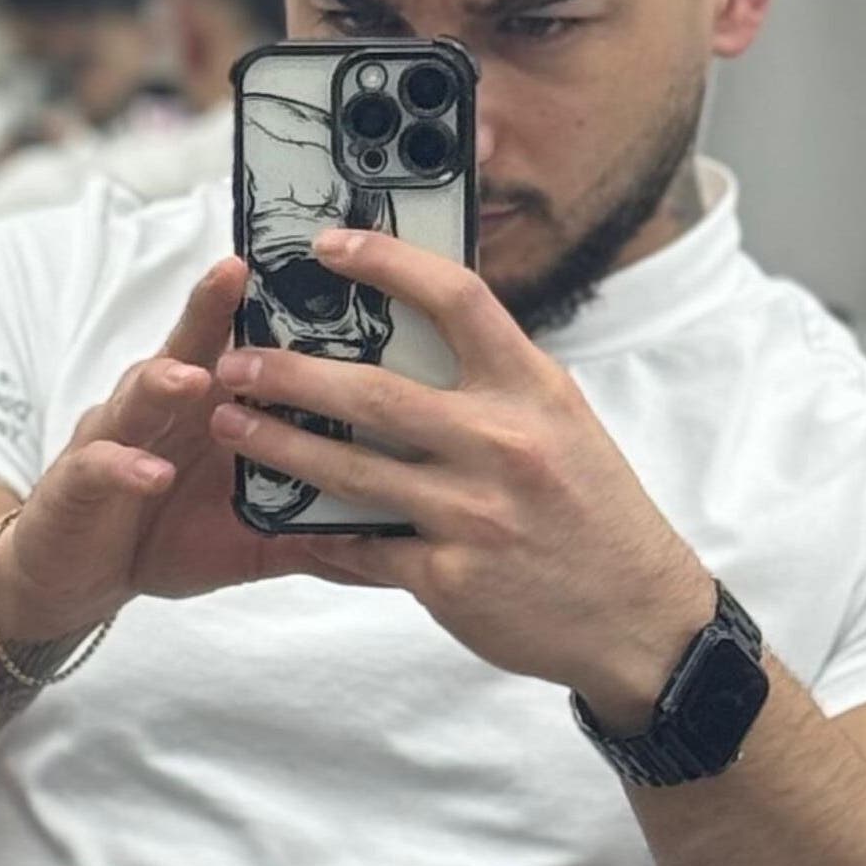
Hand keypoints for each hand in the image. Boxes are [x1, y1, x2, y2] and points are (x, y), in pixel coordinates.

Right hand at [0, 256, 355, 640]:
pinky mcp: (79, 482)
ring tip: (193, 378)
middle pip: (187, 346)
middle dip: (210, 308)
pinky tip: (151, 472)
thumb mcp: (248, 536)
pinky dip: (127, 467)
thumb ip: (309, 526)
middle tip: (237, 272)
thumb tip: (389, 535)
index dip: (268, 310)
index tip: (314, 271)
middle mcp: (160, 409)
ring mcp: (116, 438)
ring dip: (164, 381)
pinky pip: (102, 466)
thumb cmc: (163, 539)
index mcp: (207, 410)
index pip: (240, 347)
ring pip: (137, 395)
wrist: (78, 579)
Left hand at [205, 228, 715, 727]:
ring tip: (227, 425)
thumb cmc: (592, 512)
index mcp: (532, 389)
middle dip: (291, 373)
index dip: (388, 263)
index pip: (457, 299)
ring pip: (350, 470)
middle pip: (375, 392)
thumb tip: (414, 339)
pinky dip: (317, 531)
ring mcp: (473, 512)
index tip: (328, 246)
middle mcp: (503, 443)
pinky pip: (362, 547)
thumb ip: (493, 385)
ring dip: (277, 446)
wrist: (637, 618)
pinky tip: (276, 516)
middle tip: (235, 361)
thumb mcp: (560, 425)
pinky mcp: (448, 576)